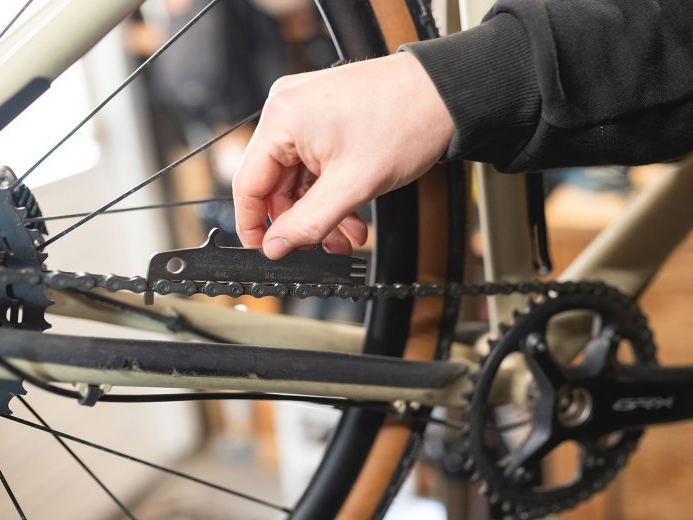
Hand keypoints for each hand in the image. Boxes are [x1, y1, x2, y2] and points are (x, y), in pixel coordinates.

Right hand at [232, 52, 454, 259]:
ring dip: (322, 211)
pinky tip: (352, 214)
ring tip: (348, 236)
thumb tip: (276, 246)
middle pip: (275, 184)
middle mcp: (287, 109)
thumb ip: (308, 223)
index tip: (267, 252)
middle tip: (324, 247)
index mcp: (282, 118)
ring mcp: (306, 110)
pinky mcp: (325, 115)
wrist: (445, 96)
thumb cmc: (406, 121)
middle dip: (303, 221)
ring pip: (298, 178)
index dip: (254, 226)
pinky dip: (331, 190)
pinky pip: (314, 162)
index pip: (247, 184)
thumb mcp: (352, 187)